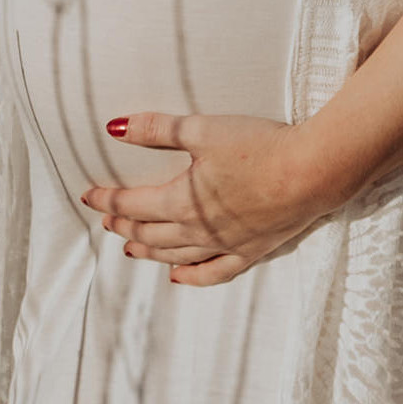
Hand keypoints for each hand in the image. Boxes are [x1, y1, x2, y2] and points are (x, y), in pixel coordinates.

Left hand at [79, 112, 339, 286]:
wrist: (314, 171)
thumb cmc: (259, 146)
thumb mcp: (202, 129)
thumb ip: (156, 129)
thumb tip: (114, 127)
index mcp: (182, 201)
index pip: (133, 205)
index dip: (107, 201)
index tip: (89, 196)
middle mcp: (199, 230)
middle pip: (150, 234)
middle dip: (124, 227)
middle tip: (107, 221)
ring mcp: (226, 245)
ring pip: (176, 255)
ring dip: (149, 252)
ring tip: (130, 250)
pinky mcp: (253, 250)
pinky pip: (215, 272)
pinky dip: (192, 276)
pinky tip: (178, 277)